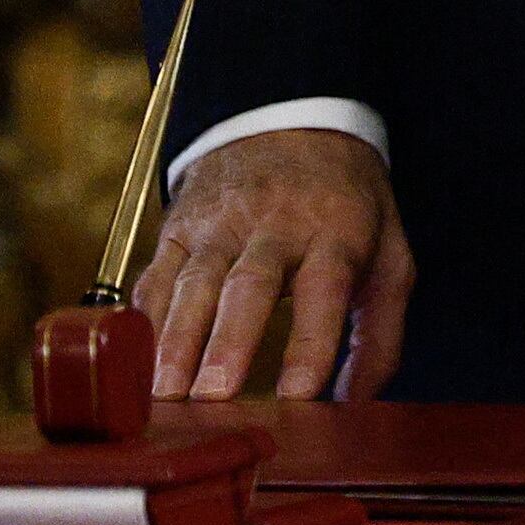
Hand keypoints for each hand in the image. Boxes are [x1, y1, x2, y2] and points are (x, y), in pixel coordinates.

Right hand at [133, 128, 413, 403]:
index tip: (299, 392)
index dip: (311, 341)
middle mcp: (277, 225)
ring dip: (176, 340)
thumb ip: (381, 333)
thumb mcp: (388, 256)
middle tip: (213, 395)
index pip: (325, 288)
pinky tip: (136, 358)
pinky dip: (146, 319)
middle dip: (229, 342)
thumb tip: (357, 402)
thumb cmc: (346, 208)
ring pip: (194, 282)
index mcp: (337, 232)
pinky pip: (158, 275)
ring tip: (164, 393)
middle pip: (250, 285)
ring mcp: (222, 224)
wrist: (295, 123)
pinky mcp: (180, 227)